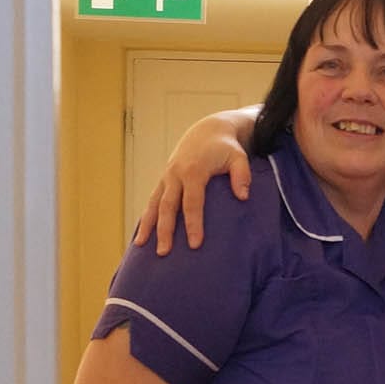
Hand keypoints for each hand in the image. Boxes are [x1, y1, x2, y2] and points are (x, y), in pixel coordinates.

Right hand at [132, 114, 252, 253]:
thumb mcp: (239, 157)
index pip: (192, 202)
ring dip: (148, 225)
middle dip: (165, 230)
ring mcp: (167, 177)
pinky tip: (141, 233)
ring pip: (153, 204)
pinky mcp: (164, 180)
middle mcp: (175, 175)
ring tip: (141, 245)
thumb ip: (242, 176)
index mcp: (194, 170)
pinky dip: (146, 216)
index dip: (193, 223)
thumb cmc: (226, 148)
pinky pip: (152, 200)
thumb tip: (243, 197)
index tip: (195, 244)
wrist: (207, 131)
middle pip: (167, 207)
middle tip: (165, 253)